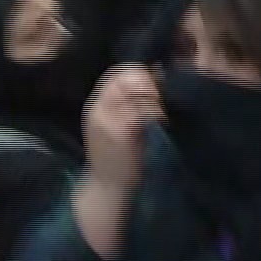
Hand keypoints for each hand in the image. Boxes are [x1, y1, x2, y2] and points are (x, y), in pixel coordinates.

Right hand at [82, 65, 162, 197]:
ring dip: (155, 96)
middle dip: (149, 81)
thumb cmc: (120, 154)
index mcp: (96, 103)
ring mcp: (106, 119)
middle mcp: (97, 108)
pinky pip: (141, 110)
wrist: (108, 188)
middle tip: (164, 95)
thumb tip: (160, 71)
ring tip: (164, 110)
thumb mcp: (118, 122)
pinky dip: (156, 112)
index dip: (140, 72)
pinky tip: (163, 121)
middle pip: (124, 76)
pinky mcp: (119, 132)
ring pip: (133, 90)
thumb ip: (131, 100)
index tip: (158, 81)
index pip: (116, 72)